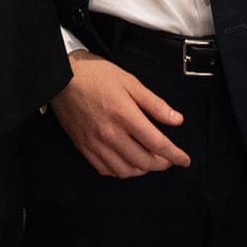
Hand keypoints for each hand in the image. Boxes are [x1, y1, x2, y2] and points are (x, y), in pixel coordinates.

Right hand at [48, 51, 189, 177]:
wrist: (61, 77)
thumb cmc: (96, 75)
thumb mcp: (129, 82)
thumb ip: (154, 103)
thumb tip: (177, 120)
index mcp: (125, 115)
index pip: (157, 144)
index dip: (175, 155)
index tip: (185, 160)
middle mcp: (110, 134)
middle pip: (144, 161)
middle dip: (162, 163)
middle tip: (168, 159)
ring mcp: (95, 143)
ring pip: (126, 170)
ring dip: (142, 170)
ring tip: (148, 161)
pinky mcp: (83, 147)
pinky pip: (106, 169)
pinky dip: (121, 171)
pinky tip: (126, 162)